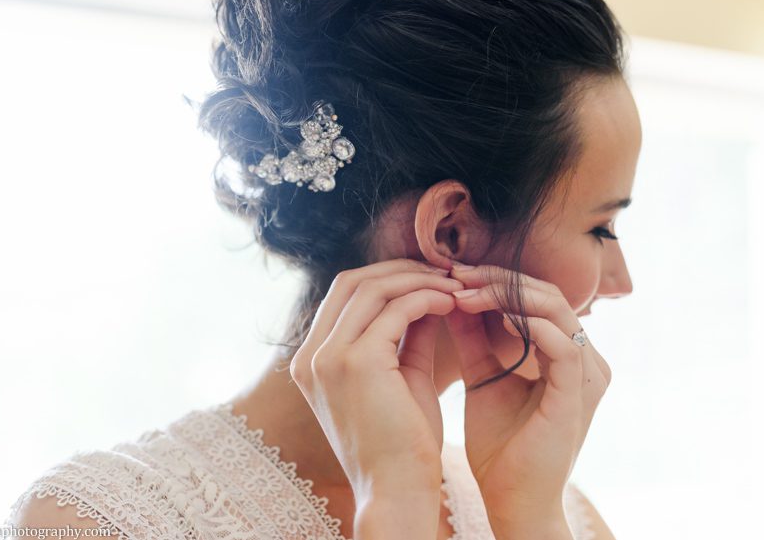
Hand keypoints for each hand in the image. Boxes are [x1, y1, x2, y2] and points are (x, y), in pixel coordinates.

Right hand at [289, 258, 464, 502]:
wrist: (397, 494)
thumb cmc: (402, 445)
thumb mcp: (398, 379)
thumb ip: (404, 336)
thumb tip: (425, 293)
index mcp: (311, 362)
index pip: (343, 295)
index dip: (385, 278)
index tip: (426, 279)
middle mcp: (310, 356)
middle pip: (352, 281)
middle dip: (400, 270)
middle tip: (442, 273)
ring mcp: (329, 358)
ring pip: (373, 288)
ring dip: (417, 280)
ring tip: (453, 287)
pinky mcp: (357, 362)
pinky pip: (396, 310)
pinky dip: (426, 298)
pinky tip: (451, 304)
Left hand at [444, 263, 611, 526]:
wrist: (510, 499)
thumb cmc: (498, 444)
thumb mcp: (482, 376)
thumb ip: (473, 337)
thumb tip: (453, 293)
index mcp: (564, 352)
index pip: (535, 296)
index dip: (494, 280)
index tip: (452, 274)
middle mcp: (584, 357)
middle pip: (546, 294)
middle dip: (498, 280)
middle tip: (457, 274)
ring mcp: (587, 375)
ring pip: (556, 310)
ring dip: (507, 296)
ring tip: (467, 293)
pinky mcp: (580, 394)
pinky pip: (564, 345)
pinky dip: (531, 326)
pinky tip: (497, 319)